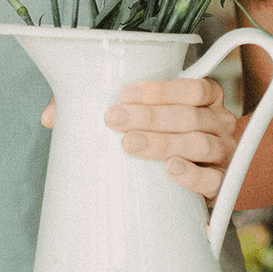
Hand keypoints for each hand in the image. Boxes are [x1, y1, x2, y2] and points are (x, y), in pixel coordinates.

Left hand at [40, 80, 238, 198]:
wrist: (198, 178)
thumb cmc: (163, 136)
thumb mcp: (139, 116)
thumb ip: (97, 107)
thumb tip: (50, 116)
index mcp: (207, 98)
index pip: (194, 87)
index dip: (160, 89)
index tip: (123, 94)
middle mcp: (220, 123)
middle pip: (191, 115)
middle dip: (150, 116)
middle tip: (114, 119)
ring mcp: (223, 154)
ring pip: (199, 143)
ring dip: (163, 142)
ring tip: (130, 144)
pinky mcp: (220, 184)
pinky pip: (212, 179)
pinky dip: (192, 174)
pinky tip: (170, 169)